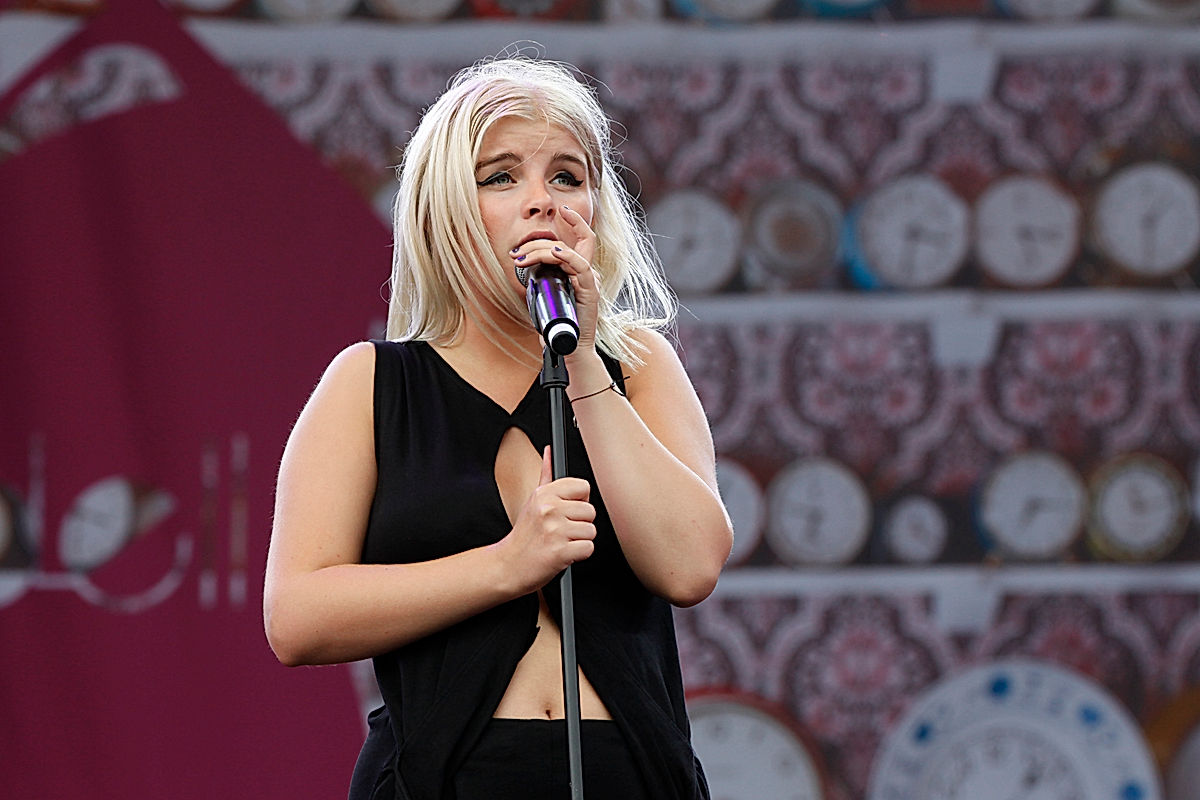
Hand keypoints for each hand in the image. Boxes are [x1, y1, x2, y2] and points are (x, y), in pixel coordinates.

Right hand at [499, 446, 595, 594]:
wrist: (509, 566)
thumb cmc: (524, 536)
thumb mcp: (532, 501)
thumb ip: (545, 474)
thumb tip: (549, 451)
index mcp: (544, 494)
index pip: (583, 487)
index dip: (579, 502)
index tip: (567, 512)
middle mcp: (549, 508)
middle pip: (591, 511)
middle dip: (580, 525)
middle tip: (561, 532)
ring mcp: (554, 530)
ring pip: (591, 531)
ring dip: (579, 541)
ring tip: (561, 543)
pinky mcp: (560, 551)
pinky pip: (588, 548)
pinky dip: (579, 555)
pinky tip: (563, 554)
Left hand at [510, 205, 599, 352]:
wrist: (567, 348)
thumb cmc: (555, 324)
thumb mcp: (543, 295)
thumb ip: (538, 277)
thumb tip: (519, 263)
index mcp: (578, 271)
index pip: (583, 238)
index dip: (576, 221)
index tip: (561, 210)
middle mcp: (586, 273)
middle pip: (570, 242)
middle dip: (539, 242)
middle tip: (516, 253)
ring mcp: (590, 282)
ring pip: (570, 252)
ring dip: (543, 251)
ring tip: (521, 258)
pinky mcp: (590, 292)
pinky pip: (582, 268)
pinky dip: (568, 257)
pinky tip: (555, 254)